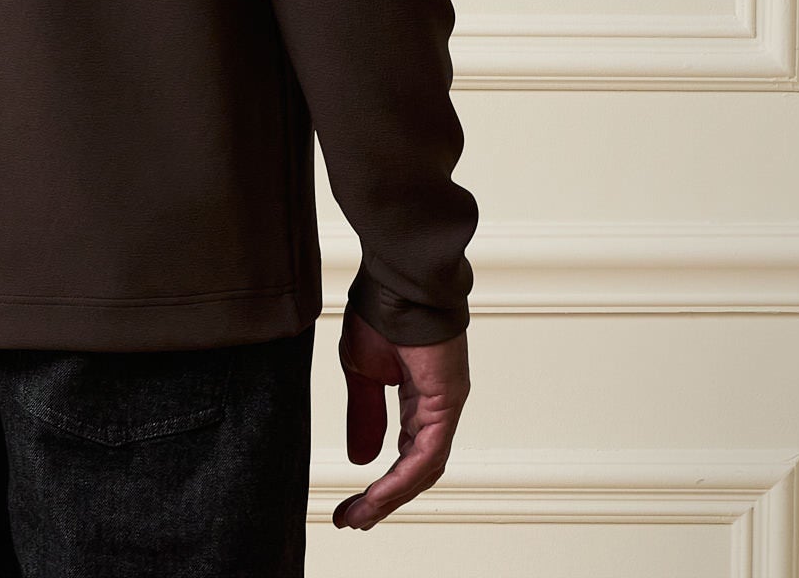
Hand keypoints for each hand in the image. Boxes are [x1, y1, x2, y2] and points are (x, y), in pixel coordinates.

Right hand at [330, 305, 468, 527]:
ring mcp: (446, 405)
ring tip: (361, 515)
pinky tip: (379, 493)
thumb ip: (364, 415)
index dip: (380, 482)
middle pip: (416, 470)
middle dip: (384, 500)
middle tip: (354, 520)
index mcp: (420, 397)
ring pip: (423, 468)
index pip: (405, 454)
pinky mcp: (446, 401)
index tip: (352, 505)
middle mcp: (437, 406)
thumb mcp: (362, 371)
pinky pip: (427, 452)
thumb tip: (362, 458)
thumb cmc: (381, 308)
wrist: (396, 277)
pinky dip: (402, 477)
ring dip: (391, 496)